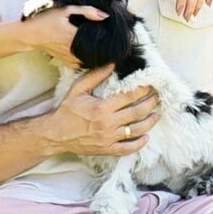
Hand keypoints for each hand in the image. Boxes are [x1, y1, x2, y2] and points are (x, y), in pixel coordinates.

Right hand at [21, 4, 106, 67]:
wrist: (30, 34)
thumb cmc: (46, 20)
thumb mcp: (65, 10)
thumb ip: (86, 11)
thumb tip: (105, 16)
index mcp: (75, 36)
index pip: (97, 40)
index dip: (108, 38)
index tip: (115, 35)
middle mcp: (73, 49)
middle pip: (96, 52)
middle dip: (105, 48)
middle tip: (113, 43)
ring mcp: (70, 58)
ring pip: (89, 60)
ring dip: (98, 55)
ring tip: (106, 49)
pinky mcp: (66, 61)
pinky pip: (81, 64)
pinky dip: (88, 60)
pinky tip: (92, 54)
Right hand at [44, 67, 159, 156]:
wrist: (55, 134)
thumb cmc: (66, 110)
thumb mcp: (78, 89)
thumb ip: (96, 76)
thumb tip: (112, 64)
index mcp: (102, 107)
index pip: (129, 96)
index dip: (143, 90)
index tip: (150, 85)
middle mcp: (108, 123)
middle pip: (137, 113)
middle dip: (150, 104)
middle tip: (158, 98)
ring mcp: (108, 138)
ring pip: (136, 131)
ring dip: (149, 122)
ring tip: (156, 115)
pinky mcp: (107, 149)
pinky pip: (127, 148)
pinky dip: (139, 144)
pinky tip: (146, 137)